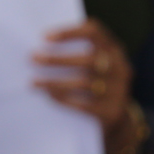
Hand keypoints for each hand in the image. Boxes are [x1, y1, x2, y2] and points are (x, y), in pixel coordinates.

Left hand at [33, 19, 136, 151]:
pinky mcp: (111, 111)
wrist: (119, 121)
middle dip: (58, 58)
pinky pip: (83, 104)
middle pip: (89, 58)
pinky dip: (63, 98)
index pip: (94, 32)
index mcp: (114, 49)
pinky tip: (48, 95)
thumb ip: (80, 53)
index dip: (69, 32)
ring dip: (55, 81)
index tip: (44, 37)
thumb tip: (42, 49)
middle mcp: (120, 67)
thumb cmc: (98, 85)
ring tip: (34, 82)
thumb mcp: (97, 66)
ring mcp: (118, 90)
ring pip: (84, 82)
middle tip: (34, 58)